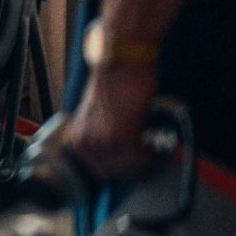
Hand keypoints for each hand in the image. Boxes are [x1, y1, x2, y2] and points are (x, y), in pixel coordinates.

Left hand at [58, 61, 160, 179]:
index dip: (121, 169)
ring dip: (146, 162)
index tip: (136, 167)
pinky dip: (153, 155)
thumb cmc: (118, 86)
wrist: (122, 62)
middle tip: (152, 160)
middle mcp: (83, 142)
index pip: (98, 170)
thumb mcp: (102, 119)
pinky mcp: (119, 138)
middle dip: (135, 168)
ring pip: (128, 167)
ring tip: (157, 152)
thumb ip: (107, 139)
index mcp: (76, 138)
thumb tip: (126, 159)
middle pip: (113, 172)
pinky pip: (140, 158)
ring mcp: (100, 142)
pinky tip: (159, 148)